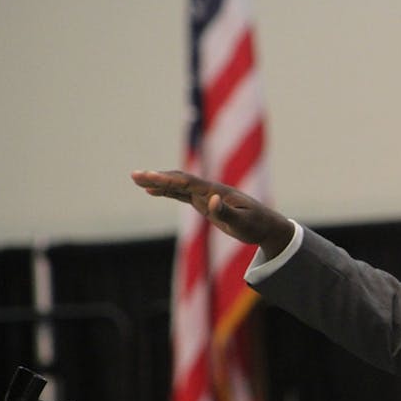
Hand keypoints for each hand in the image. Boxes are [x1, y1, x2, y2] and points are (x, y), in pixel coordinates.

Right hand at [131, 170, 293, 257]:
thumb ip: (227, 213)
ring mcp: (207, 195)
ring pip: (178, 185)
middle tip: (134, 175)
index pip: (188, 182)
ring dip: (158, 182)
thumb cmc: (256, 225)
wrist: (267, 226)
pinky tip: (152, 191)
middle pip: (179, 179)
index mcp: (217, 191)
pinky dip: (167, 191)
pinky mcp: (205, 203)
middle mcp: (210, 190)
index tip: (149, 177)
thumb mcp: (243, 223)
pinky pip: (182, 194)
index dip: (168, 179)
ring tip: (136, 178)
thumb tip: (212, 201)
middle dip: (157, 177)